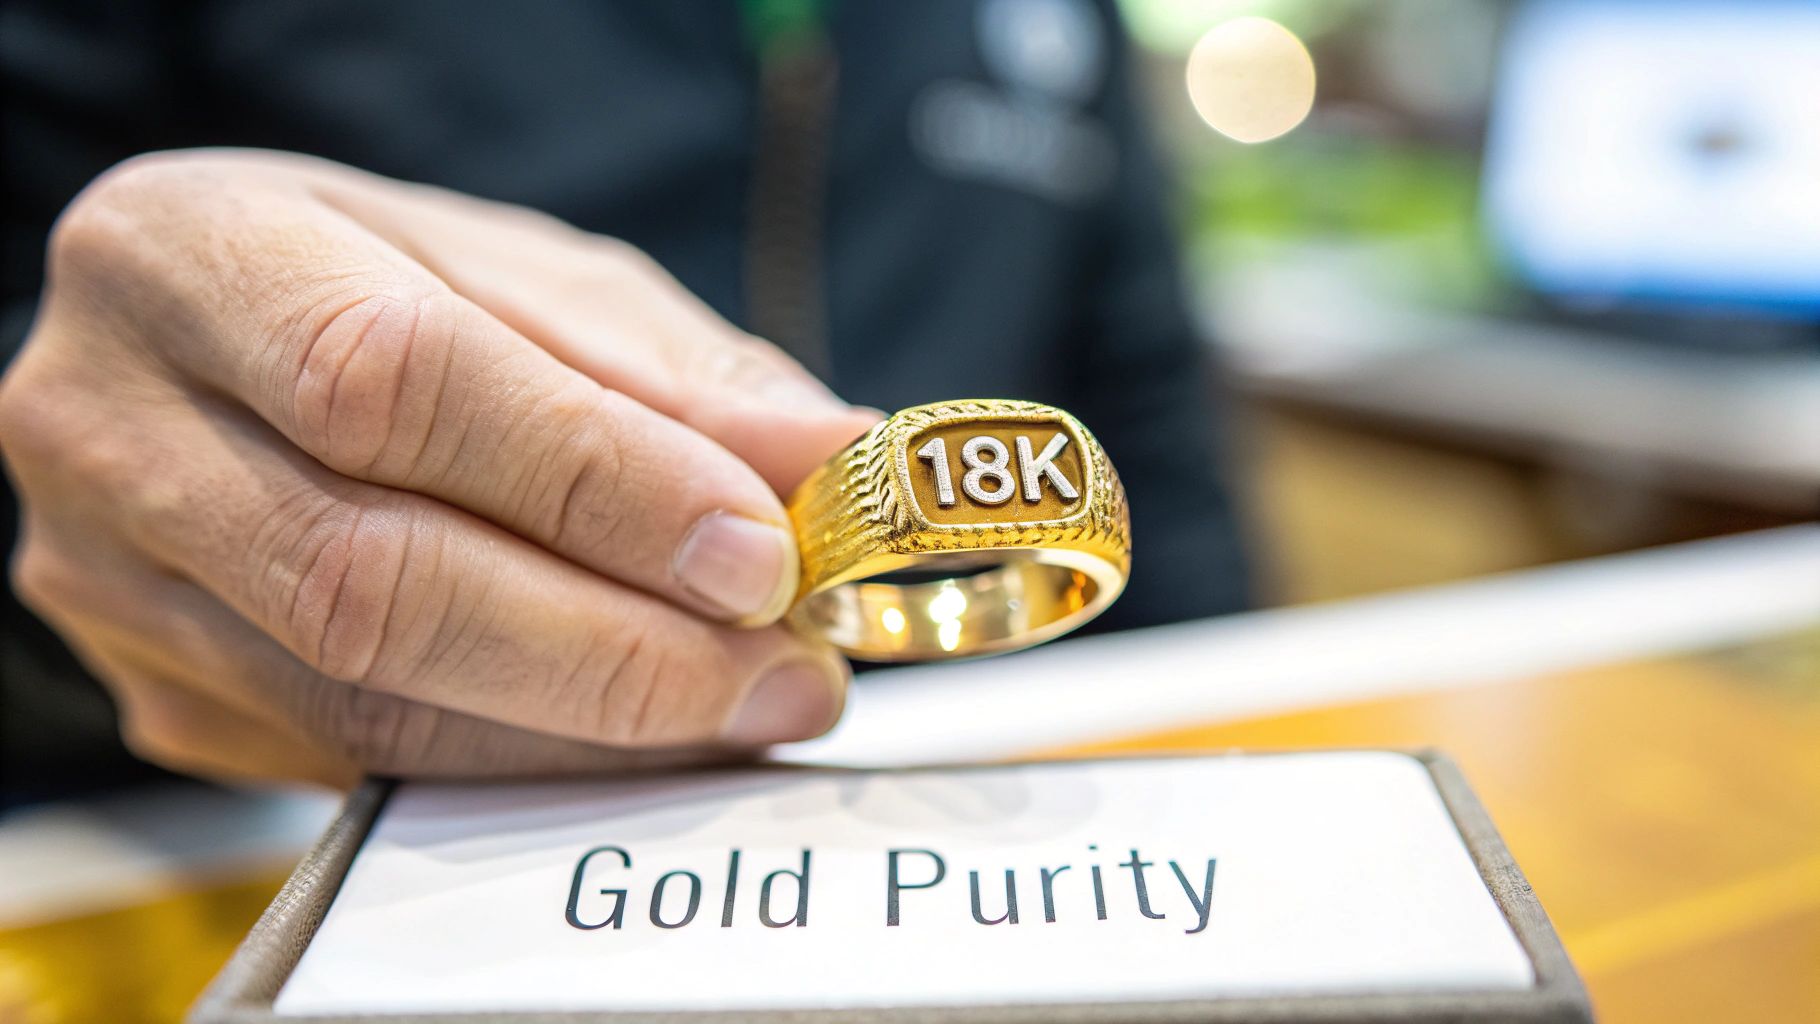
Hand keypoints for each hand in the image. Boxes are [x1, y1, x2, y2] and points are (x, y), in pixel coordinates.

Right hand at [0, 149, 879, 787]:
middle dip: (617, 644)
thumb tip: (827, 460)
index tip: (758, 549)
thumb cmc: (375, 286)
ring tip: (746, 699)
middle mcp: (112, 424)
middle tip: (782, 660)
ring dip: (593, 727)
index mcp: (192, 255)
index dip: (594, 482)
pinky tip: (638, 733)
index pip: (394, 384)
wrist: (212, 352)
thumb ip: (672, 374)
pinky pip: (363, 764)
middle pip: (371, 579)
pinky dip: (528, 759)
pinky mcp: (160, 698)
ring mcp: (115, 583)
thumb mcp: (527, 279)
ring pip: (368, 702)